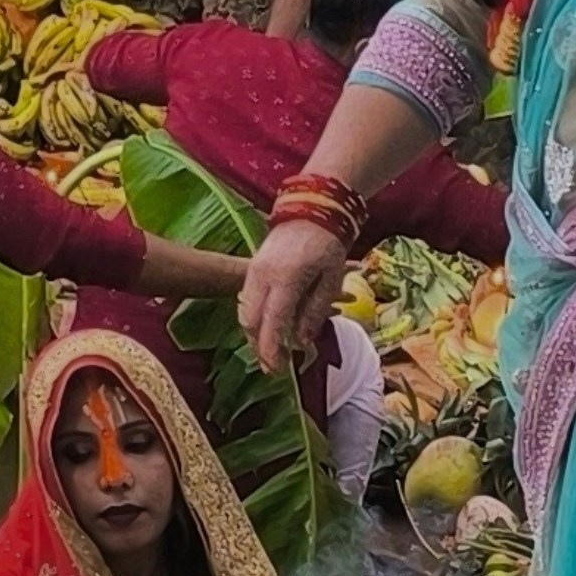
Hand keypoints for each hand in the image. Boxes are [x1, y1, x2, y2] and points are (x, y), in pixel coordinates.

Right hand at [241, 216, 351, 367]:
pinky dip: (254, 317)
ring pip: (244, 310)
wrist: (312, 206)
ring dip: (255, 333)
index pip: (273, 321)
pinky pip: (247, 299)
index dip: (272, 349)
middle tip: (273, 366)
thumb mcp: (331, 279)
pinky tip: (267, 328)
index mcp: (286, 278)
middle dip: (258, 346)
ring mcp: (255, 269)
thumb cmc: (328, 243)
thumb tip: (302, 340)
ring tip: (270, 351)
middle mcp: (264, 275)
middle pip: (250, 320)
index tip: (278, 370)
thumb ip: (316, 310)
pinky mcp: (253, 266)